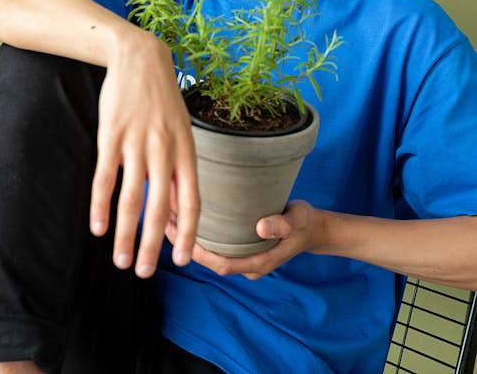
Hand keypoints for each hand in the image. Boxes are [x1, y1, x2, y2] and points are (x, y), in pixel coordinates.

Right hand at [89, 30, 199, 276]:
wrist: (140, 59)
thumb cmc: (162, 99)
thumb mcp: (181, 130)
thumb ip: (178, 167)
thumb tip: (177, 206)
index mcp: (186, 151)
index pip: (192, 201)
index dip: (188, 233)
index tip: (181, 260)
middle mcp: (164, 151)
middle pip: (160, 208)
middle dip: (153, 245)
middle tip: (145, 273)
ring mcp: (137, 144)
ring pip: (131, 199)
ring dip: (125, 235)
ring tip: (121, 261)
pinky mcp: (111, 137)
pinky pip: (105, 178)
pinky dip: (100, 206)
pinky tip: (97, 228)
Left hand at [166, 200, 320, 278]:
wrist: (313, 229)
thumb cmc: (304, 223)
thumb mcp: (297, 220)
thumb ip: (281, 225)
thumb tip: (260, 228)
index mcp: (258, 263)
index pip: (222, 265)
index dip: (200, 254)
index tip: (182, 237)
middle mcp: (247, 263)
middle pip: (211, 260)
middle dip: (187, 244)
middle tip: (166, 221)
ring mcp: (244, 256)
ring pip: (212, 253)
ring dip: (191, 238)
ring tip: (170, 216)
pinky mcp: (242, 246)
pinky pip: (218, 245)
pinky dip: (202, 233)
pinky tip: (189, 215)